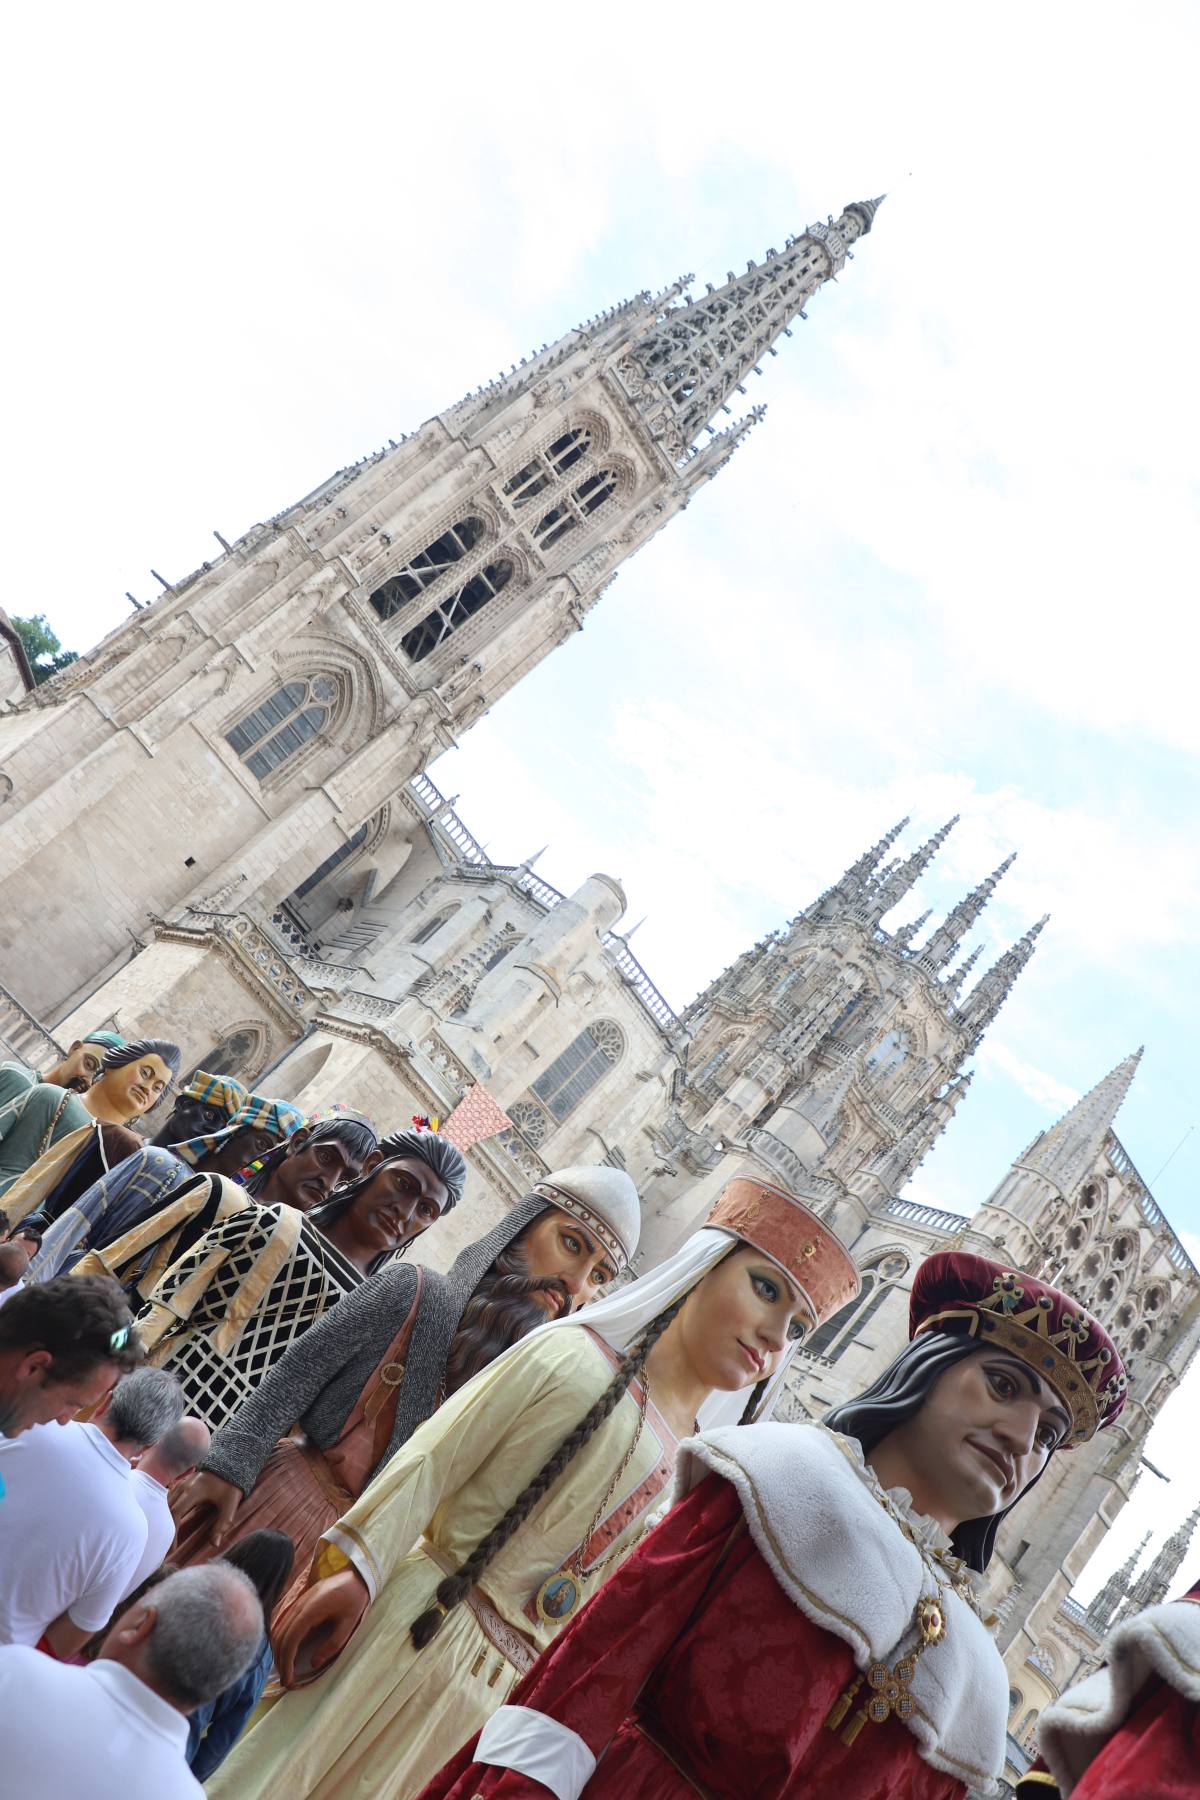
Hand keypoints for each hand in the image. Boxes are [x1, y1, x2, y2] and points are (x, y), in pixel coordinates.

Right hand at [170, 1471, 241, 1548]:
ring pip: (166, 1504)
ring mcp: (182, 1483)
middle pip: (167, 1510)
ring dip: (163, 1521)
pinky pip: (169, 1499)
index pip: (176, 1513)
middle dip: (164, 1530)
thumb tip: (214, 1544)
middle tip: (164, 1550)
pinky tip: (167, 1523)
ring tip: (164, 1540)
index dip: (172, 1533)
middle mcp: (183, 1486)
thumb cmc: (231, 1484)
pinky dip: (165, 1512)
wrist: (232, 1462)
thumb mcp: (231, 1504)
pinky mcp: (182, 1484)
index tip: (172, 1550)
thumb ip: (222, 1524)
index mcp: (193, 1491)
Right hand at [275, 1568, 370, 1687]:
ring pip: (279, 1629)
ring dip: (278, 1650)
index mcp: (310, 1611)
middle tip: (285, 1680)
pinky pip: (283, 1623)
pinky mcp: (299, 1603)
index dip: (286, 1662)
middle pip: (280, 1636)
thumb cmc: (354, 1599)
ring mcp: (297, 1603)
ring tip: (284, 1669)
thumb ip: (332, 1644)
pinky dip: (281, 1639)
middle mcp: (299, 1606)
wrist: (356, 1575)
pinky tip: (286, 1651)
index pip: (290, 1640)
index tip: (288, 1681)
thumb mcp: (349, 1624)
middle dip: (280, 1660)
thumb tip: (314, 1663)